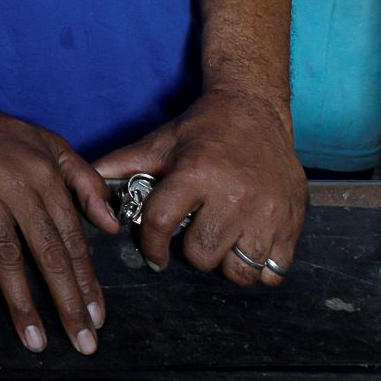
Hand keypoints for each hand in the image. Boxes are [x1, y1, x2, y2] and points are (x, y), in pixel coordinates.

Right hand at [0, 100, 117, 353]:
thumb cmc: (4, 134)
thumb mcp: (54, 147)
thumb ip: (86, 184)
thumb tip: (110, 225)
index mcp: (48, 178)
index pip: (73, 239)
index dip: (87, 281)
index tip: (97, 317)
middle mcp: (19, 186)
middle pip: (46, 252)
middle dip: (66, 301)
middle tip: (80, 341)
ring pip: (5, 252)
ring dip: (21, 299)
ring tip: (34, 338)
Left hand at [97, 91, 304, 288]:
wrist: (256, 110)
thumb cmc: (204, 129)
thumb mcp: (161, 142)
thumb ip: (124, 164)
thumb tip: (88, 179)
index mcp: (196, 173)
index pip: (162, 225)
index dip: (152, 247)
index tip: (155, 255)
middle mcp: (234, 194)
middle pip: (201, 255)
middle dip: (192, 253)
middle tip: (194, 237)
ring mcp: (268, 211)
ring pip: (239, 270)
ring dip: (226, 264)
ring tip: (221, 244)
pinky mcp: (293, 220)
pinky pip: (274, 270)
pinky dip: (260, 267)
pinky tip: (248, 246)